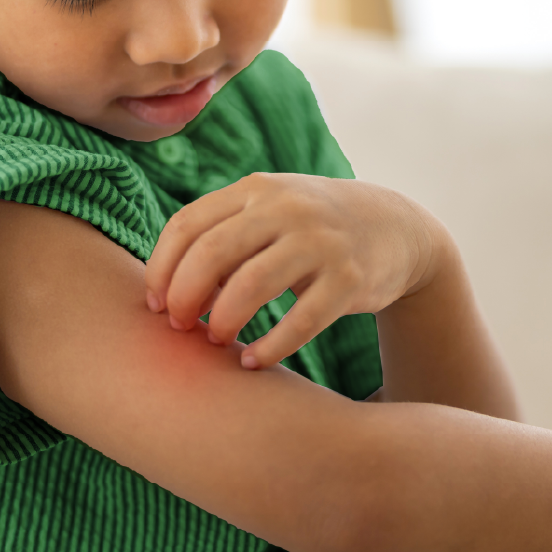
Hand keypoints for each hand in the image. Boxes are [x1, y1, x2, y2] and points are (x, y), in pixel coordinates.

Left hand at [143, 173, 447, 369]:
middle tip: (180, 328)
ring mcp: (321, 241)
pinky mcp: (350, 279)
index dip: (161, 269)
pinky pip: (302, 320)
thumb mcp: (267, 213)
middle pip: (212, 253)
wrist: (395, 228)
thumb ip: (220, 237)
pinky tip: (255, 361)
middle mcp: (286, 207)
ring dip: (224, 321)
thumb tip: (166, 292)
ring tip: (217, 341)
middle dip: (185, 296)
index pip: (187, 225)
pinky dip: (272, 347)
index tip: (155, 305)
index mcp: (254, 189)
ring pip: (252, 285)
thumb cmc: (308, 230)